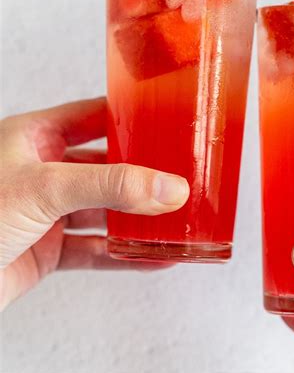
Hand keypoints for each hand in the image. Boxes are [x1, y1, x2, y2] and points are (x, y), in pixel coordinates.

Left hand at [0, 97, 188, 309]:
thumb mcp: (44, 187)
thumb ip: (109, 185)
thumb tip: (168, 187)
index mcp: (34, 137)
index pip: (92, 116)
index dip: (129, 117)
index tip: (167, 120)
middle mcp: (42, 171)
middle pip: (105, 166)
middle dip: (142, 173)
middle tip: (182, 175)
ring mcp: (45, 212)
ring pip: (104, 210)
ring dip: (138, 217)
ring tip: (178, 218)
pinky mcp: (46, 250)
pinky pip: (95, 250)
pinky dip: (125, 254)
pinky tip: (155, 256)